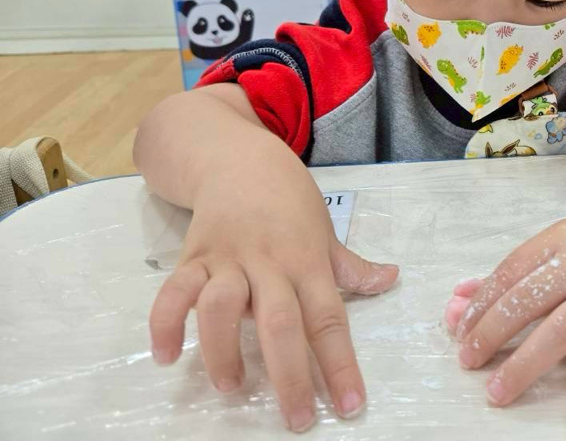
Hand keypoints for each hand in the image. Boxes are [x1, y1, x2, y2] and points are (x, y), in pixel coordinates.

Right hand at [149, 174, 397, 431]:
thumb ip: (351, 266)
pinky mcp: (192, 256)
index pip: (329, 319)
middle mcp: (270, 264)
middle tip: (296, 419)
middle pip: (281, 323)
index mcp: (308, 263)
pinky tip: (166, 356)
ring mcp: (228, 259)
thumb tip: (392, 278)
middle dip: (289, 375)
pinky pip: (174, 292)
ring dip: (223, 351)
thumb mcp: (326, 232)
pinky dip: (166, 323)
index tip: (349, 405)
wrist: (240, 158)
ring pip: (222, 307)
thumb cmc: (290, 202)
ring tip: (231, 387)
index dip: (341, 364)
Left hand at [447, 201, 565, 429]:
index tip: (459, 330)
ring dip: (526, 362)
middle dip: (492, 332)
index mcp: (560, 241)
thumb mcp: (561, 244)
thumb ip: (513, 274)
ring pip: (564, 328)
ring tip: (497, 390)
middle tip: (466, 360)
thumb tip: (458, 301)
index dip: (482, 302)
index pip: (511, 271)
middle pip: (530, 300)